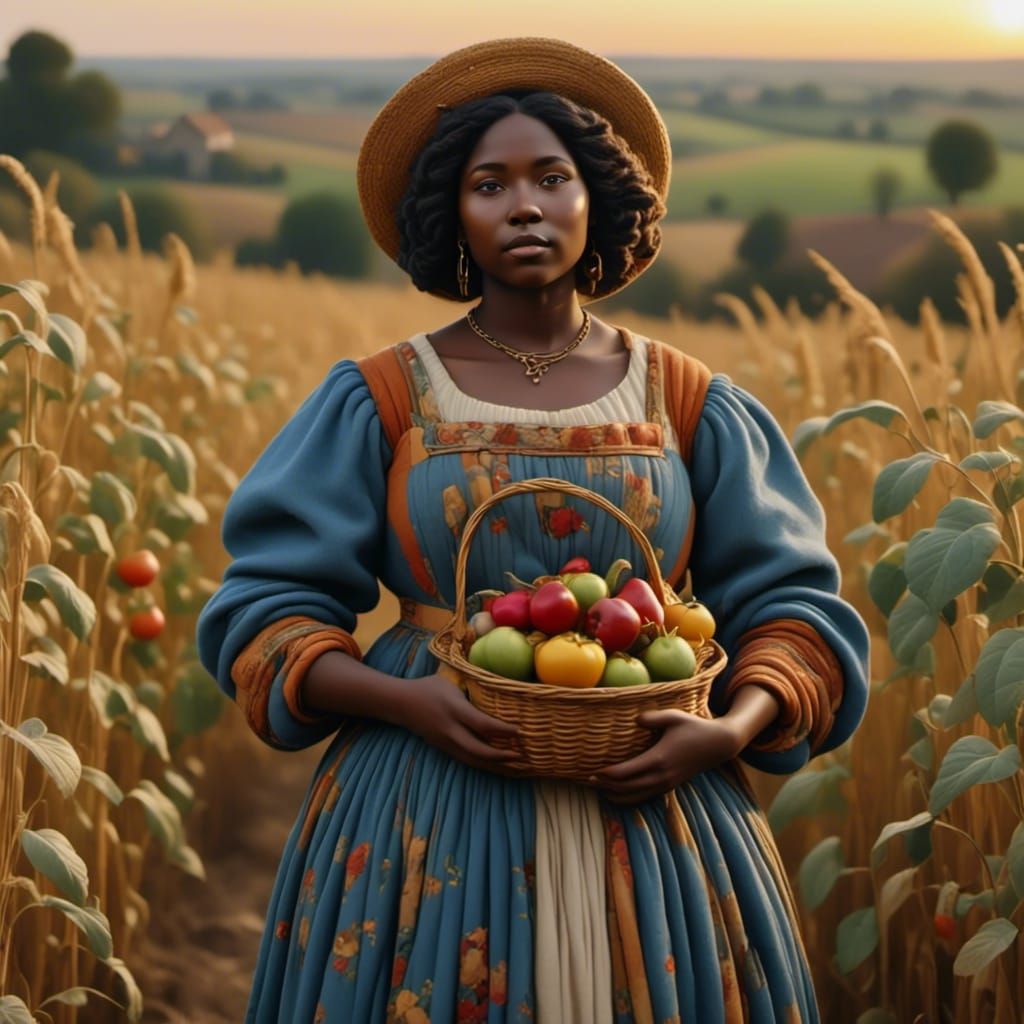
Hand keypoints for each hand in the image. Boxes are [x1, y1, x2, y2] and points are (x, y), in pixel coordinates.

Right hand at [397, 673, 522, 774]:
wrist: (401, 704)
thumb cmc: (429, 688)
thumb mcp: (450, 683)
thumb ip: (470, 690)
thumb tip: (496, 691)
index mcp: (454, 709)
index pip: (482, 724)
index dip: (502, 730)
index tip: (519, 731)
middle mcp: (450, 729)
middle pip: (477, 750)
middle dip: (500, 756)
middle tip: (520, 755)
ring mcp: (445, 742)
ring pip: (472, 760)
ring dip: (494, 766)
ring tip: (515, 768)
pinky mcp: (443, 749)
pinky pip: (466, 760)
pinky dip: (483, 764)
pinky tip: (497, 766)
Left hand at [590, 709, 739, 804]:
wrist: (718, 745)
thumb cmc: (694, 727)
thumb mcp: (674, 716)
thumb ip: (652, 718)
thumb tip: (636, 720)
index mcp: (659, 759)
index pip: (626, 773)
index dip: (607, 774)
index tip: (592, 771)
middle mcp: (661, 776)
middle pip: (627, 788)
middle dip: (606, 786)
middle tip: (587, 780)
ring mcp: (666, 784)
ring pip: (635, 796)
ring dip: (615, 795)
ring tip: (598, 789)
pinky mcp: (670, 786)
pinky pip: (645, 797)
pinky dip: (629, 798)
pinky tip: (618, 794)